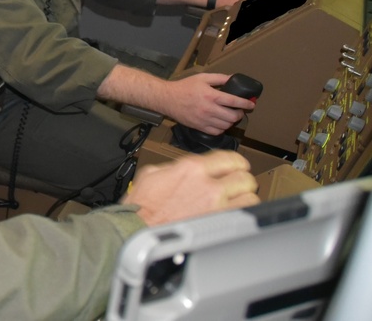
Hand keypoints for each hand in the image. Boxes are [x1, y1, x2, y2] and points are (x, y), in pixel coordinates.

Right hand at [124, 150, 259, 225]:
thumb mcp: (152, 173)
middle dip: (241, 179)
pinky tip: (234, 213)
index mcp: (191, 168)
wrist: (137, 229)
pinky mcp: (218, 225)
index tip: (236, 166)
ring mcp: (216, 207)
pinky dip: (242, 213)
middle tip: (236, 183)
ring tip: (237, 199)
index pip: (229, 158)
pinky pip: (245, 215)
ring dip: (244, 196)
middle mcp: (207, 185)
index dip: (235, 162)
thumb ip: (176, 167)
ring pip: (250, 196)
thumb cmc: (140, 206)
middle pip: (244, 176)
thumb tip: (186, 169)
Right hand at [164, 73, 255, 134]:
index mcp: (211, 95)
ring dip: (231, 121)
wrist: (167, 99)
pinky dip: (222, 128)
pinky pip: (216, 132)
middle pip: (232, 116)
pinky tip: (220, 123)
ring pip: (226, 125)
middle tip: (239, 110)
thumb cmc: (185, 87)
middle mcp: (209, 109)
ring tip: (230, 116)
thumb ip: (219, 78)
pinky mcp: (199, 127)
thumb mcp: (202, 78)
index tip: (251, 104)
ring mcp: (204, 120)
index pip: (234, 101)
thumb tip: (234, 78)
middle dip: (239, 114)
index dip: (245, 104)